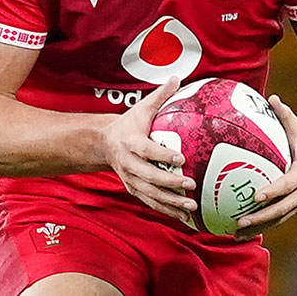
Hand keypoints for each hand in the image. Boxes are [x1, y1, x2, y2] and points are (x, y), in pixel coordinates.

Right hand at [101, 76, 196, 222]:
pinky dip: (167, 211)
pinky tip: (185, 217)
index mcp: (131, 143)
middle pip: (149, 177)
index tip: (181, 157)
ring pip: (150, 195)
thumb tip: (177, 77)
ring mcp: (130, 180)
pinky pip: (152, 203)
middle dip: (170, 183)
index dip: (162, 155)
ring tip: (191, 207)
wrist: (105, 144)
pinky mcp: (134, 190)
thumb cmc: (129, 124)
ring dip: (171, 203)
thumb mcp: (142, 108)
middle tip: (191, 185)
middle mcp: (129, 164)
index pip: (147, 150)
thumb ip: (160, 95)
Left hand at [234, 96, 296, 239]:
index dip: (272, 191)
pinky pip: (282, 217)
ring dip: (259, 227)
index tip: (255, 196)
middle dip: (261, 218)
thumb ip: (283, 112)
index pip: (288, 184)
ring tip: (236, 233)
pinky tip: (244, 229)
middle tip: (239, 222)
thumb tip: (269, 96)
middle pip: (283, 209)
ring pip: (281, 218)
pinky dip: (265, 223)